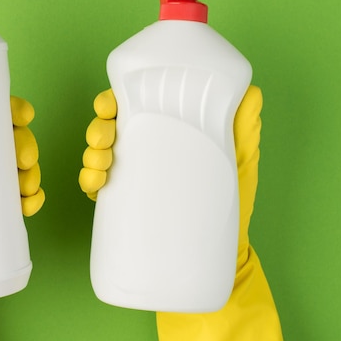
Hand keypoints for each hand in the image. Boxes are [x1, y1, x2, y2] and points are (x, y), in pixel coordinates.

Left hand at [0, 96, 43, 340]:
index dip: (12, 110)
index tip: (23, 116)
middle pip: (13, 139)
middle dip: (26, 146)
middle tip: (24, 162)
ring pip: (24, 167)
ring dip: (32, 173)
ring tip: (25, 190)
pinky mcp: (0, 209)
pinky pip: (27, 197)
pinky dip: (35, 198)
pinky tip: (30, 204)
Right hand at [79, 86, 286, 340]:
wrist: (223, 249)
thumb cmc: (234, 199)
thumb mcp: (241, 159)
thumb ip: (243, 127)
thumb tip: (252, 91)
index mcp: (163, 130)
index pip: (131, 106)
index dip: (112, 101)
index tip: (108, 106)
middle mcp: (143, 148)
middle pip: (107, 127)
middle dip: (98, 129)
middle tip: (105, 141)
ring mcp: (130, 175)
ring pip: (96, 154)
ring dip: (90, 155)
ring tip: (101, 167)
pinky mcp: (122, 201)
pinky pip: (95, 186)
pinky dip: (88, 182)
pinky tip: (95, 187)